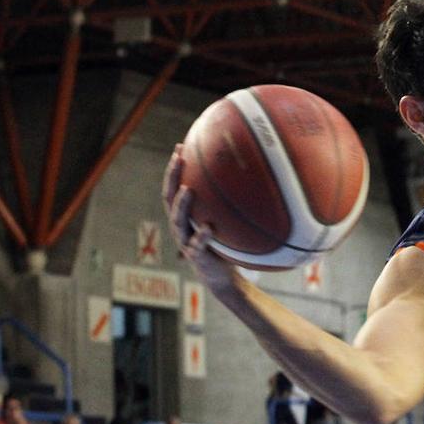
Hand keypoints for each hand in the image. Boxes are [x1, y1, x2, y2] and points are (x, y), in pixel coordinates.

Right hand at [163, 144, 236, 292]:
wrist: (222, 276)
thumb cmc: (226, 244)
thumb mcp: (227, 220)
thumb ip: (232, 202)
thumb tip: (254, 174)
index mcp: (186, 216)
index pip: (175, 188)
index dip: (174, 169)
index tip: (180, 147)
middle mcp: (181, 226)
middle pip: (169, 198)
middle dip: (172, 177)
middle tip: (178, 159)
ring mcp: (186, 241)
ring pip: (178, 221)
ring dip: (182, 205)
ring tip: (187, 190)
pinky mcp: (196, 257)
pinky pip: (197, 246)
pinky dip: (202, 236)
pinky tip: (209, 228)